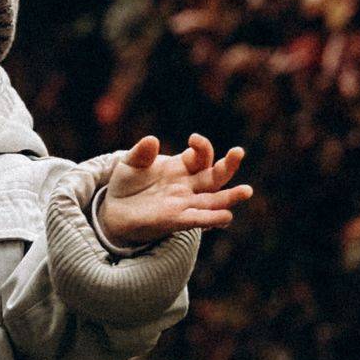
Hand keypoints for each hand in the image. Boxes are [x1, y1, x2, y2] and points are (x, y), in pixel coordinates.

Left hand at [97, 133, 252, 247]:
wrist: (114, 211)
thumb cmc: (126, 185)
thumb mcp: (130, 164)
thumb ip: (141, 153)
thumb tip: (152, 140)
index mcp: (181, 167)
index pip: (201, 155)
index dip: (202, 147)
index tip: (193, 139)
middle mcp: (188, 185)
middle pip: (216, 175)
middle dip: (229, 164)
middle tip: (238, 152)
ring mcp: (185, 203)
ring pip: (214, 200)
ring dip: (230, 196)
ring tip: (246, 190)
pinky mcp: (176, 220)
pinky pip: (198, 219)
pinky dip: (211, 218)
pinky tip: (225, 217)